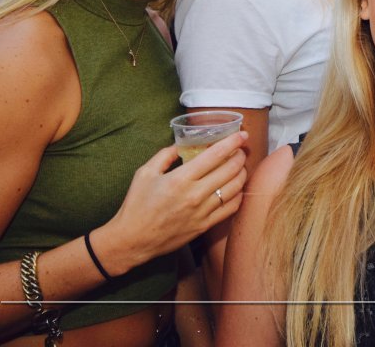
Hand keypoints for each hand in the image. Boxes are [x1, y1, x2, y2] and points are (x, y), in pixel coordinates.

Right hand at [94, 131, 248, 274]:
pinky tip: (236, 188)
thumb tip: (181, 144)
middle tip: (241, 149)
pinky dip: (238, 195)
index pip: (216, 155)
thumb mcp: (145, 173)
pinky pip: (231, 208)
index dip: (233, 142)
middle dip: (240, 155)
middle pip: (230, 169)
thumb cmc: (136, 205)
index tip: (242, 134)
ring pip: (235, 188)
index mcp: (180, 179)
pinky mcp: (204, 226)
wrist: (132, 240)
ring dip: (242, 173)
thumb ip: (165, 155)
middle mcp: (195, 195)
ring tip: (240, 166)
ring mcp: (202, 212)